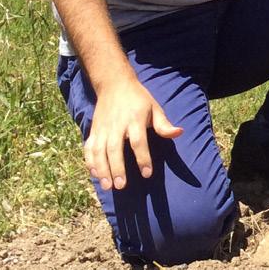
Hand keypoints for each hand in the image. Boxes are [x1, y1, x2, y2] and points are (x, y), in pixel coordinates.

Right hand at [84, 75, 182, 190]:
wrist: (114, 84)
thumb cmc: (138, 99)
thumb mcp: (154, 108)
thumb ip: (164, 124)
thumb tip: (179, 133)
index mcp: (135, 119)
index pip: (139, 141)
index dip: (143, 158)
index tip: (147, 173)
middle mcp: (117, 125)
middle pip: (115, 148)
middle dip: (117, 168)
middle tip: (121, 185)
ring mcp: (103, 128)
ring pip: (99, 151)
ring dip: (102, 169)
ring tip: (107, 186)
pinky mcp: (93, 130)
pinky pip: (88, 148)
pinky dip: (89, 162)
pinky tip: (94, 174)